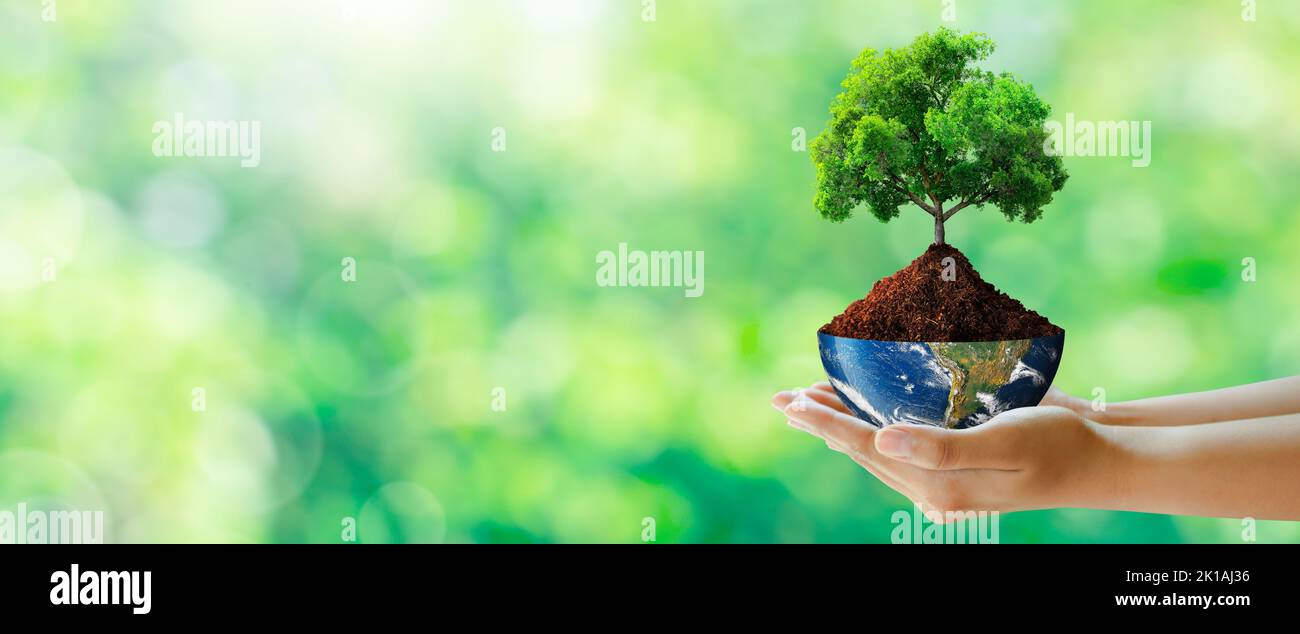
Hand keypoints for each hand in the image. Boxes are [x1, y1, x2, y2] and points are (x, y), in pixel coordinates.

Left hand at [772, 383, 1120, 519]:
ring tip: (812, 405)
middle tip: (784, 401)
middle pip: (862, 450)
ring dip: (843, 427)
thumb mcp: (1003, 441)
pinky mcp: (955, 471)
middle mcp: (933, 487)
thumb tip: (882, 440)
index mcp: (937, 482)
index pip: (866, 445)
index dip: (825, 421)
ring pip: (877, 452)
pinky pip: (900, 452)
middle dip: (823, 422)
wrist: (1098, 462)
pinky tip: (866, 420)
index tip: (790, 402)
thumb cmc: (1057, 446)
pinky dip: (874, 432)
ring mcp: (943, 483)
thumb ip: (941, 446)